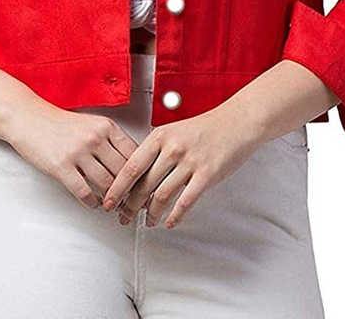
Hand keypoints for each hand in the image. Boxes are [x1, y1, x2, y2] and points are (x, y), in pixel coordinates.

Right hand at [5, 106, 138, 209]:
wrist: (30, 119)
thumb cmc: (61, 124)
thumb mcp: (92, 124)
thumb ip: (112, 141)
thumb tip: (132, 165)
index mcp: (106, 126)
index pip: (134, 153)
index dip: (142, 172)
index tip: (144, 185)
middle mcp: (95, 138)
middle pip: (123, 171)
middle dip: (130, 190)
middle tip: (132, 201)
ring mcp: (78, 152)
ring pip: (106, 184)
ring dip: (112, 199)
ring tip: (113, 204)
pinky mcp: (61, 167)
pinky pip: (84, 192)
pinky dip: (92, 202)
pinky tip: (93, 203)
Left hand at [101, 105, 261, 228]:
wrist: (236, 122)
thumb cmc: (205, 127)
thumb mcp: (173, 131)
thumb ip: (156, 150)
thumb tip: (136, 174)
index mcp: (160, 136)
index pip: (131, 166)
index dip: (117, 187)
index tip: (109, 201)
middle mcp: (172, 149)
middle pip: (144, 184)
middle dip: (130, 205)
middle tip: (124, 216)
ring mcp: (189, 162)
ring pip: (162, 196)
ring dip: (151, 213)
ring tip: (147, 221)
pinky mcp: (206, 175)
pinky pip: (185, 202)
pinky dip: (174, 216)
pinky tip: (169, 222)